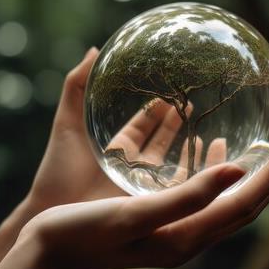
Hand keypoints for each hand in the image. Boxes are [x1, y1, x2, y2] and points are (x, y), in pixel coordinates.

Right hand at [17, 128, 268, 268]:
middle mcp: (189, 237)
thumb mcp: (134, 213)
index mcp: (188, 237)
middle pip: (247, 201)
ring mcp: (175, 229)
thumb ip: (186, 195)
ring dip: (255, 171)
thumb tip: (237, 170)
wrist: (45, 251)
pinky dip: (218, 170)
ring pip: (228, 198)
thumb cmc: (83, 230)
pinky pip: (202, 193)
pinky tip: (216, 150)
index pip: (247, 201)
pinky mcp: (161, 218)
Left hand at [22, 47, 228, 219]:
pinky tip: (210, 166)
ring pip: (173, 163)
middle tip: (201, 103)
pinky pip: (177, 188)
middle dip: (181, 123)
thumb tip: (94, 50)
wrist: (53, 218)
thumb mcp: (67, 126)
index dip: (158, 108)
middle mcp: (132, 165)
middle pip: (163, 140)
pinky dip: (193, 177)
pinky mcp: (151, 203)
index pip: (142, 123)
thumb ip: (76, 87)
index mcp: (115, 147)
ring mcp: (142, 185)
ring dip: (192, 148)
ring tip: (215, 131)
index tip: (177, 89)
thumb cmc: (57, 174)